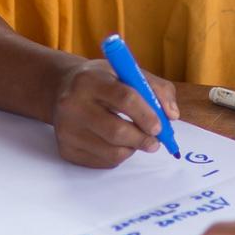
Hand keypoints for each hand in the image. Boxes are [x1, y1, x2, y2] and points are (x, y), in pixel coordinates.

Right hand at [52, 59, 180, 167]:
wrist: (62, 90)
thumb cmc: (102, 81)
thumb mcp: (127, 72)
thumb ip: (156, 88)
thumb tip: (172, 115)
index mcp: (89, 80)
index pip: (124, 98)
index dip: (147, 114)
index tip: (160, 126)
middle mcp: (72, 104)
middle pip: (116, 131)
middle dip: (143, 139)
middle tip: (155, 142)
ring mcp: (66, 130)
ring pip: (112, 152)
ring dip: (132, 149)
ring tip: (135, 138)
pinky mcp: (66, 150)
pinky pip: (103, 162)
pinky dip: (118, 156)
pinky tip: (116, 143)